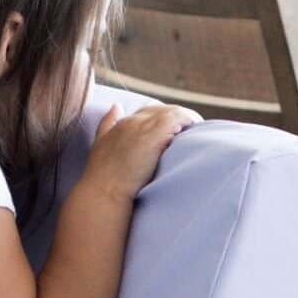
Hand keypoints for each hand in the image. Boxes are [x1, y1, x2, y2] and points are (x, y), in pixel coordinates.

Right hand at [82, 101, 198, 201]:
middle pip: (162, 110)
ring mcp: (143, 127)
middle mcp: (133, 121)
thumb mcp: (100, 144)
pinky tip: (196, 129)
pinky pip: (177, 118)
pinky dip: (188, 120)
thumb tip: (116, 105)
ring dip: (187, 118)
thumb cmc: (101, 177)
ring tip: (198, 129)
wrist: (103, 192)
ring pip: (172, 112)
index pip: (149, 111)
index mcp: (123, 123)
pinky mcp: (153, 136)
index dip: (164, 118)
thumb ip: (107, 124)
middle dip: (177, 117)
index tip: (176, 129)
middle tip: (192, 129)